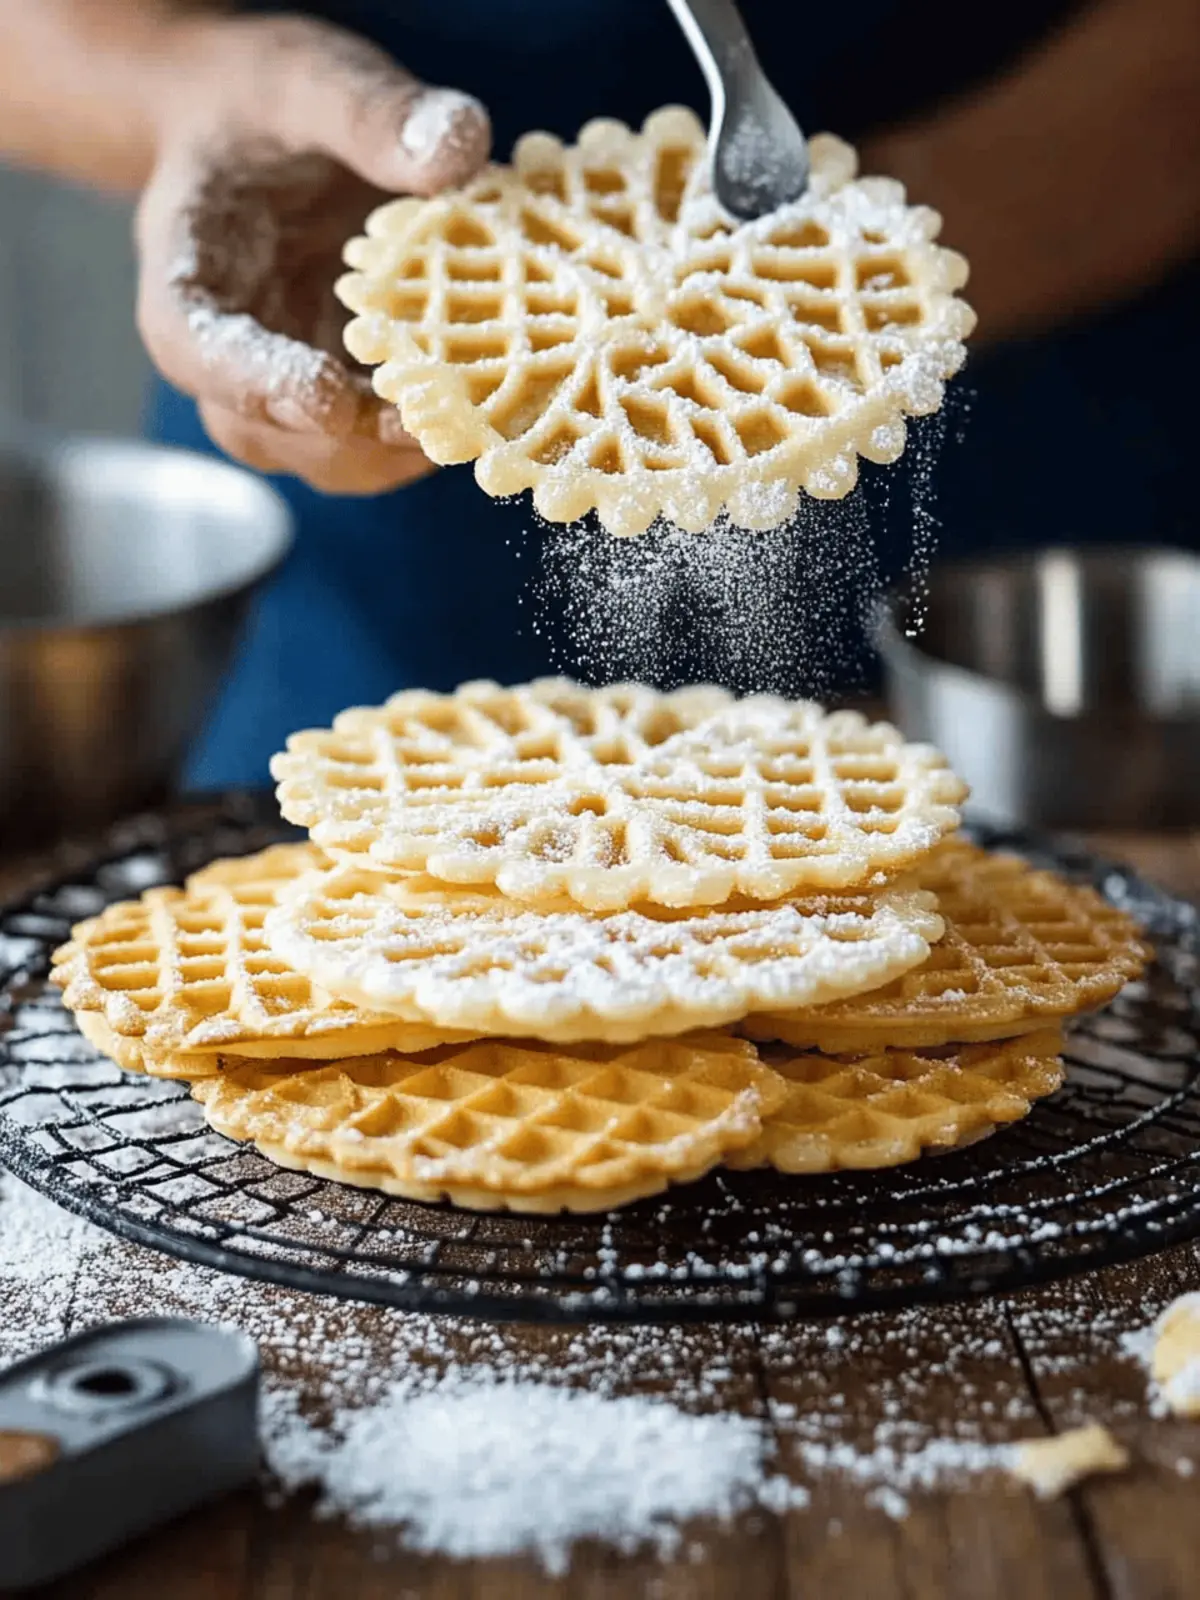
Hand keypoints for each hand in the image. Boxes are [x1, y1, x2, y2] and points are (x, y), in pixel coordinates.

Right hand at [136, 13, 490, 493]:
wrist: (265, 131)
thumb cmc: (273, 103)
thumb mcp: (313, 80)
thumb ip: (370, 113)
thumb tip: (458, 148)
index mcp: (186, 272)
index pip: (193, 348)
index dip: (256, 384)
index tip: (327, 396)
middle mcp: (223, 352)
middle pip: (259, 432)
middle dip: (346, 439)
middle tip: (429, 423)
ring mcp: (280, 388)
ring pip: (320, 457)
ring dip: (393, 453)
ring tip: (468, 421)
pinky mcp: (338, 401)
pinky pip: (373, 445)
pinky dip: (425, 437)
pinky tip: (487, 406)